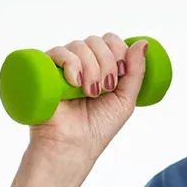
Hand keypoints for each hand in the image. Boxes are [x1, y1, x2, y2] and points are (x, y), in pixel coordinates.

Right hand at [28, 32, 147, 165]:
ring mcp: (62, 66)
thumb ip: (136, 71)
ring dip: (92, 68)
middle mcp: (80, 62)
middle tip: (106, 88)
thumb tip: (143, 42)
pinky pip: (57, 52)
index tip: (121, 74)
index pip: (110, 40)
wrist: (72, 147)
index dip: (119, 51)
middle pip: (96, 40)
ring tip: (91, 92)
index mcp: (100, 66)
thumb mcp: (125, 99)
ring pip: (79, 45)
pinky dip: (71, 63)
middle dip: (107, 62)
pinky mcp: (44, 72)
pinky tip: (75, 83)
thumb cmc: (98, 126)